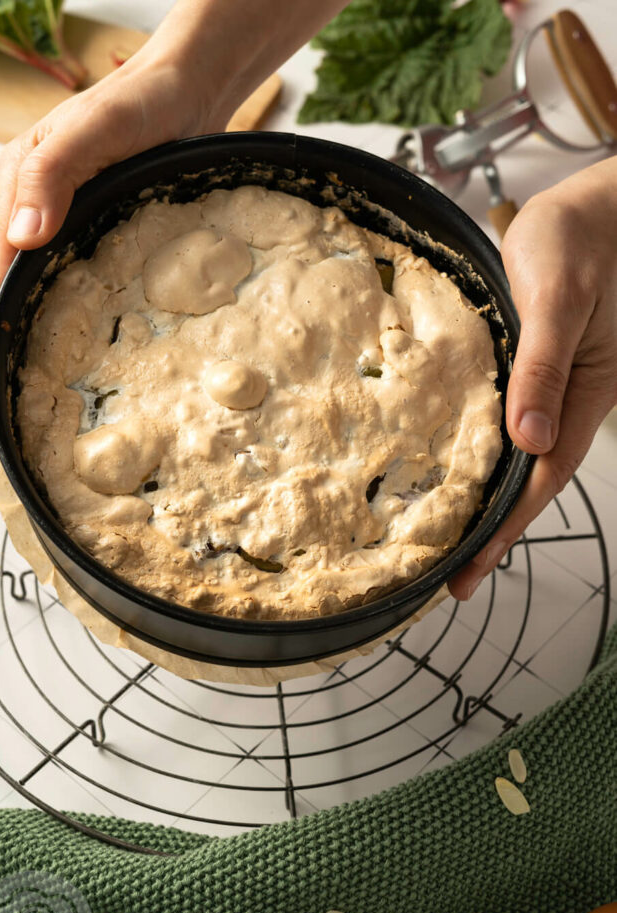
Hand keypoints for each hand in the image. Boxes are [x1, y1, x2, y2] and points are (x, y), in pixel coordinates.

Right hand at [0, 0, 349, 353]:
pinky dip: (76, 299)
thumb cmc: (141, 101)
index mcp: (20, 179)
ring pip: (45, 275)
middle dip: (17, 325)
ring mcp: (66, 212)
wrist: (189, 89)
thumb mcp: (93, 129)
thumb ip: (52, 174)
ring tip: (54, 371)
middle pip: (14, 274)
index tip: (4, 363)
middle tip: (29, 383)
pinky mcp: (97, 219)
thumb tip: (22, 239)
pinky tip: (91, 332)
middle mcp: (35, 199)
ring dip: (46, 317)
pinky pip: (77, 266)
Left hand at [449, 156, 616, 599]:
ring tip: (448, 534)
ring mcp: (552, 387)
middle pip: (529, 481)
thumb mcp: (560, 297)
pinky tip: (458, 466)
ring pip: (519, 458)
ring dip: (488, 498)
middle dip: (492, 530)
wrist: (599, 203)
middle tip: (450, 575)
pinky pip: (509, 423)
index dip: (504, 529)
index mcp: (583, 395)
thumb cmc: (584, 237)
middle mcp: (568, 402)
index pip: (540, 481)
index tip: (468, 572)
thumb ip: (544, 366)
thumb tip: (529, 437)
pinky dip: (485, 454)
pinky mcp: (533, 367)